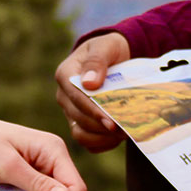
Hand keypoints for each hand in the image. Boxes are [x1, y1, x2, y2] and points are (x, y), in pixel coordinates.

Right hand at [55, 33, 130, 151]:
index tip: (111, 121)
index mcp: (65, 75)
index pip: (76, 97)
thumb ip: (97, 61)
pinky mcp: (81, 124)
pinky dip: (103, 144)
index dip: (93, 111)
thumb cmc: (110, 50)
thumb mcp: (106, 46)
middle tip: (126, 129)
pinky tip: (118, 138)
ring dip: (103, 137)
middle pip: (79, 118)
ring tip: (124, 134)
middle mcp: (64, 96)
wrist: (116, 58)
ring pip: (81, 134)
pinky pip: (88, 142)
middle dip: (102, 126)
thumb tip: (89, 83)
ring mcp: (71, 112)